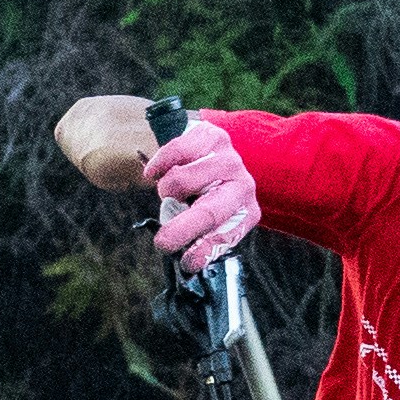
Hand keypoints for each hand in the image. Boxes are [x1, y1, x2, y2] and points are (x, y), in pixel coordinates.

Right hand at [150, 117, 257, 267]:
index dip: (203, 251)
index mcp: (245, 212)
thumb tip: (182, 258)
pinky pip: (174, 153)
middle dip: (182, 229)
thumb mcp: (206, 217)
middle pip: (209, 212)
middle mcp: (242, 185)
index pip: (224, 236)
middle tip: (162, 242)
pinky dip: (157, 166)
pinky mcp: (211, 136)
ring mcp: (229, 159)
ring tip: (168, 192)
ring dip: (166, 191)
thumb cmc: (203, 193)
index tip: (186, 263)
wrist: (207, 152)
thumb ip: (197, 234)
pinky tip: (154, 174)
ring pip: (182, 181)